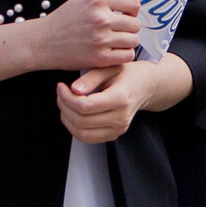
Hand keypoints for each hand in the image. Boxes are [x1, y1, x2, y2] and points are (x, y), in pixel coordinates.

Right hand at [31, 0, 146, 72]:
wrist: (43, 42)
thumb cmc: (66, 19)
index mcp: (97, 0)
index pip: (134, 3)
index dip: (131, 10)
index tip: (122, 15)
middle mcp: (100, 18)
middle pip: (135, 24)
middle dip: (129, 27)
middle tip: (116, 30)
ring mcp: (100, 39)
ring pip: (133, 41)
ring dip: (127, 42)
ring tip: (114, 40)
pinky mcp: (99, 57)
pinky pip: (127, 56)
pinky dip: (123, 55)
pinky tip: (112, 51)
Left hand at [56, 53, 189, 142]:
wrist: (145, 86)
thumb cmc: (127, 74)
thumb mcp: (110, 68)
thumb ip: (91, 78)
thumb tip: (73, 89)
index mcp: (120, 99)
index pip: (85, 106)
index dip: (67, 98)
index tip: (61, 86)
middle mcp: (120, 117)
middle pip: (81, 121)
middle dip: (64, 107)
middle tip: (60, 93)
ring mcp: (118, 129)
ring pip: (82, 133)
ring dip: (67, 119)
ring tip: (64, 103)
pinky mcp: (114, 134)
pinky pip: (88, 138)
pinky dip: (75, 128)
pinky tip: (72, 114)